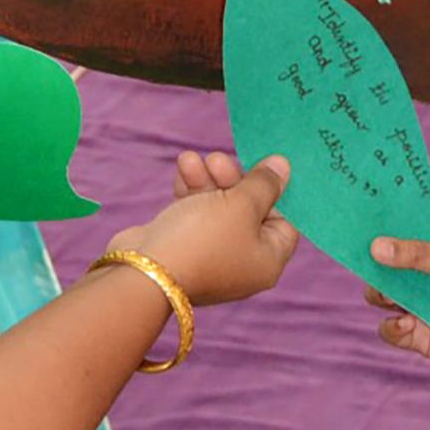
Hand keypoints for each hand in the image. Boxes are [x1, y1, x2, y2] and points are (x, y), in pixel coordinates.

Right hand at [116, 153, 297, 305]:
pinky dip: (191, 191)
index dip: (275, 191)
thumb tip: (284, 166)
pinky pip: (195, 214)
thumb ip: (264, 183)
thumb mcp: (242, 204)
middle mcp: (242, 262)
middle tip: (217, 159)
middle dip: (232, 178)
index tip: (263, 164)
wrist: (145, 270)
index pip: (284, 220)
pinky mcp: (184, 247)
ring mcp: (211, 256)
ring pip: (218, 208)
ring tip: (190, 159)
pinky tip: (182, 169)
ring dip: (207, 179)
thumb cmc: (204, 237)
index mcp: (267, 260)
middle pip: (248, 210)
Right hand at [367, 227, 429, 376]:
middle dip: (372, 268)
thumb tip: (376, 247)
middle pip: (383, 267)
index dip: (378, 230)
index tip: (354, 227)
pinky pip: (391, 331)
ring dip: (380, 298)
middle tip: (367, 268)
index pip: (400, 233)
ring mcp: (422, 305)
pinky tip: (408, 325)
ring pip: (382, 299)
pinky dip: (392, 328)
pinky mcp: (421, 336)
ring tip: (391, 300)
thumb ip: (417, 256)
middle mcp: (424, 275)